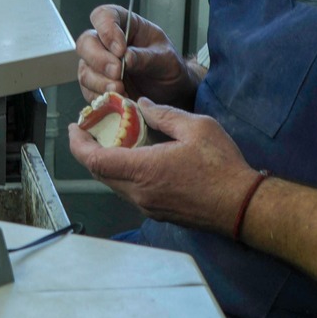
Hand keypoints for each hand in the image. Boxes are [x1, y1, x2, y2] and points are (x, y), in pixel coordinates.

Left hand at [67, 99, 261, 236]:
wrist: (241, 206)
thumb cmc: (222, 167)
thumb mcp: (196, 127)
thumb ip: (164, 114)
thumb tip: (143, 105)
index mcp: (144, 170)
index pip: (95, 161)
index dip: (78, 144)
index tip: (75, 127)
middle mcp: (139, 193)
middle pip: (99, 173)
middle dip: (89, 150)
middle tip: (92, 129)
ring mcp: (147, 205)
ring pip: (113, 183)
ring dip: (107, 162)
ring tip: (113, 139)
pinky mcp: (157, 211)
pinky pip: (129, 191)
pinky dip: (123, 172)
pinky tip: (135, 157)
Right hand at [76, 6, 199, 106]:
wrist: (171, 91)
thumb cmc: (167, 66)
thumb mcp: (165, 58)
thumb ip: (147, 57)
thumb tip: (126, 58)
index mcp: (124, 25)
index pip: (103, 16)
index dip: (106, 29)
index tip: (120, 49)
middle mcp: (106, 43)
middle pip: (86, 42)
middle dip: (99, 59)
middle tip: (118, 72)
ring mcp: (98, 65)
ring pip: (84, 69)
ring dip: (99, 81)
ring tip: (120, 89)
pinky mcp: (96, 86)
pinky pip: (88, 91)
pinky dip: (101, 96)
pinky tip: (119, 99)